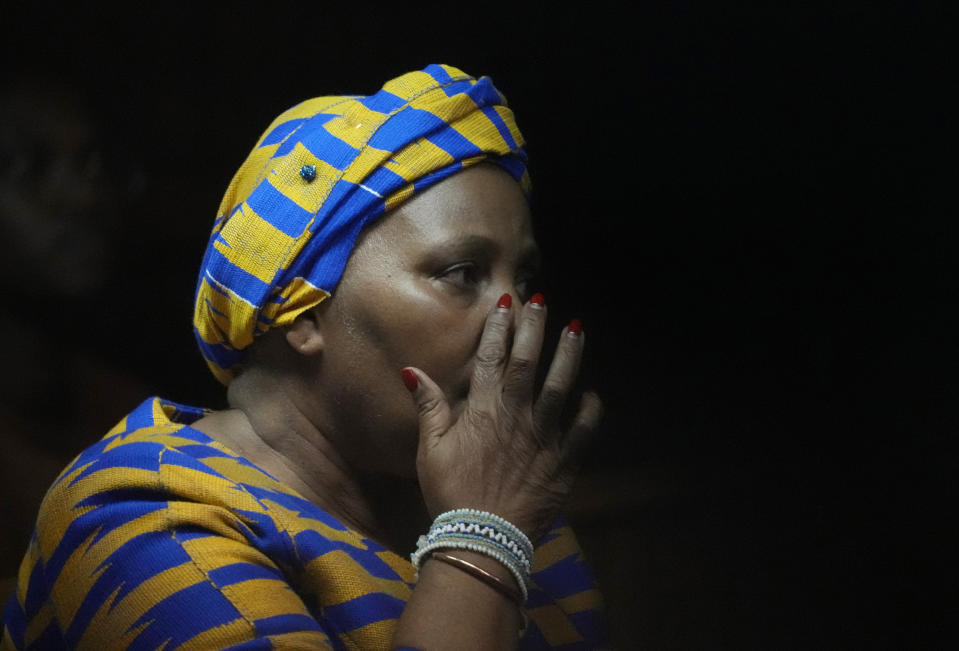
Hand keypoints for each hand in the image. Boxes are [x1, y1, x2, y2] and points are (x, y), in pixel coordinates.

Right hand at [402, 293, 602, 541]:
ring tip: (577, 328)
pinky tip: (593, 393)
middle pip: (528, 361)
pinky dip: (591, 410)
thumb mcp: (430, 449)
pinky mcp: (563, 461)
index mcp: (483, 409)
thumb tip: (411, 370)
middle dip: (535, 327)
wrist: (483, 539)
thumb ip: (429, 406)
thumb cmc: (450, 493)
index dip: (500, 327)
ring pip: (562, 386)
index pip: (492, 357)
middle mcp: (517, 415)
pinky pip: (584, 430)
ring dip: (569, 355)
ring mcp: (544, 436)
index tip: (507, 302)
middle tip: (541, 299)